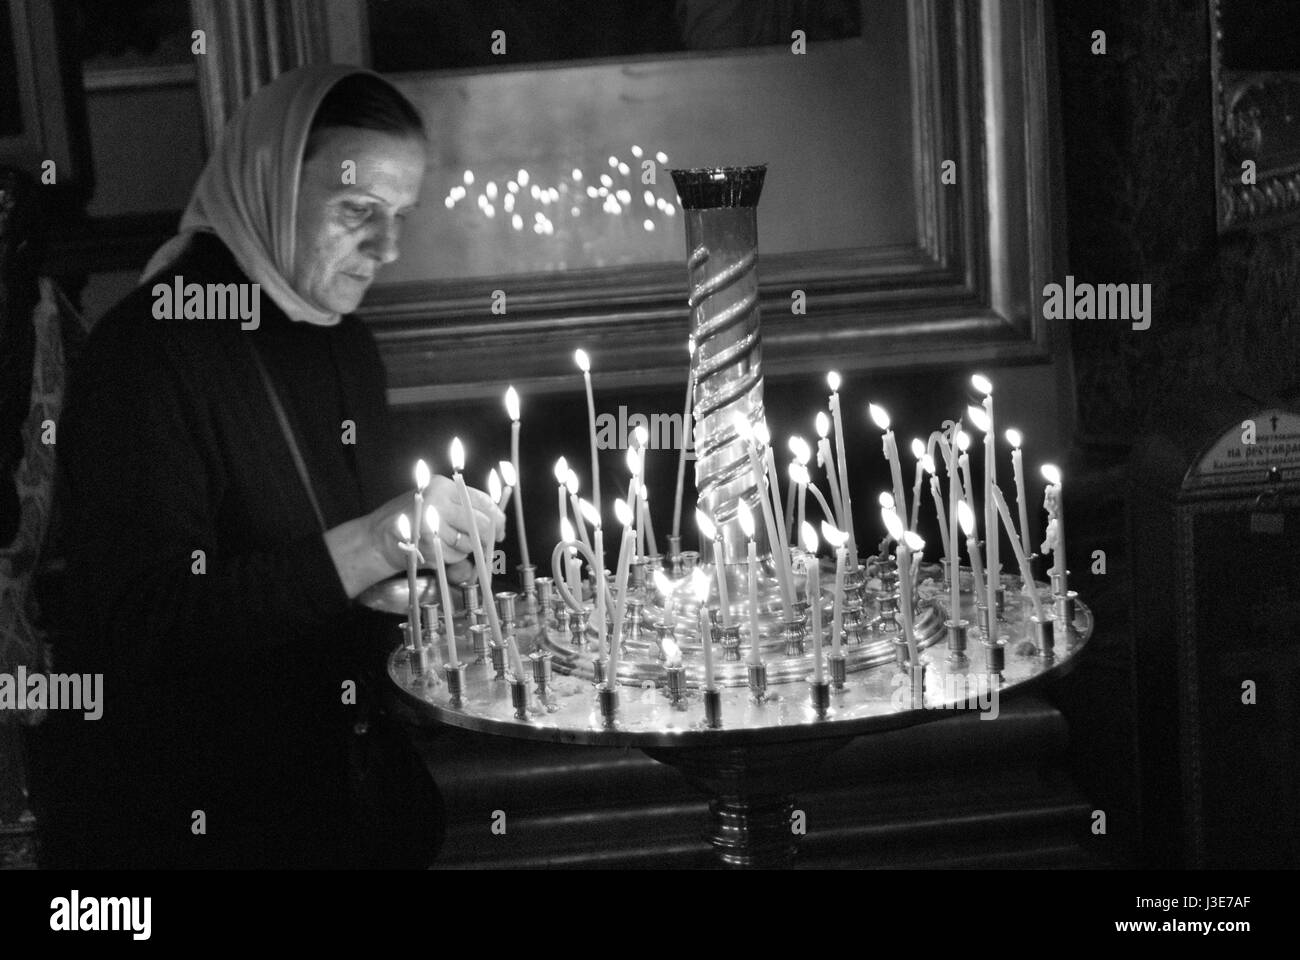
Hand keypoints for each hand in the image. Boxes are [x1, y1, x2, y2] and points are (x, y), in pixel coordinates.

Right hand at [370, 475, 504, 571]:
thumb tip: (498, 523)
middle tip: (485, 541)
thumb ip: (465, 508)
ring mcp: (431, 521)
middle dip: (486, 536)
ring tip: (450, 543)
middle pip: (479, 522)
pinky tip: (438, 551)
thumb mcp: (439, 503)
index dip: (497, 517)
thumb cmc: (413, 520)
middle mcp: (438, 500)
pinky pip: (454, 556)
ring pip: (468, 542)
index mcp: (444, 485)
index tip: (501, 528)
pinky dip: (452, 558)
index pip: (483, 500)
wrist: (378, 537)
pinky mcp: (426, 543)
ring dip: (466, 549)